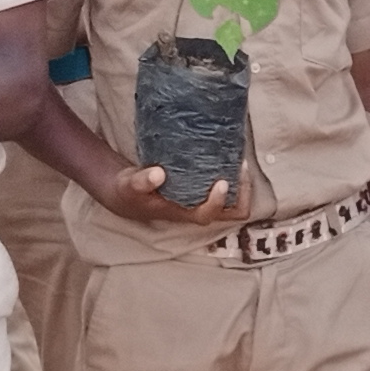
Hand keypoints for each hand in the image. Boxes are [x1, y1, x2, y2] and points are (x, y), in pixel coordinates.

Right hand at [93, 160, 250, 226]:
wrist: (126, 193)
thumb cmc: (130, 192)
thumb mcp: (130, 185)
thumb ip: (141, 181)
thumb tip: (158, 174)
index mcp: (181, 214)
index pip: (207, 214)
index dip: (218, 201)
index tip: (222, 181)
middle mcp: (196, 210)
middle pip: (232, 213)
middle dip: (243, 193)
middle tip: (241, 167)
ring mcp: (202, 201)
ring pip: (234, 202)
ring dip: (242, 185)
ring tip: (240, 160)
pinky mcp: (202, 190)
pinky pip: (227, 189)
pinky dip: (233, 176)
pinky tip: (229, 155)